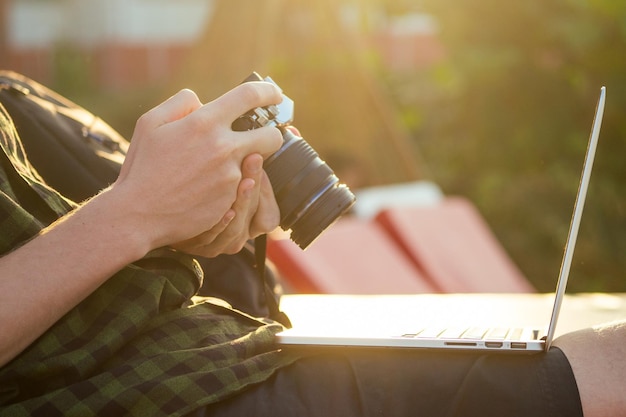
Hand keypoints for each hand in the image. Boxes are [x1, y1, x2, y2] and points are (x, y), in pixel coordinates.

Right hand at [112, 82, 282, 251]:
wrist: (139, 214)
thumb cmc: (143, 167)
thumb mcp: (150, 123)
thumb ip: (180, 103)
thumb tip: (203, 102)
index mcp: (204, 122)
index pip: (250, 96)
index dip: (269, 92)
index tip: (275, 95)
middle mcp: (223, 147)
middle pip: (272, 136)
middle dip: (270, 134)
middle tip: (259, 137)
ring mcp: (230, 176)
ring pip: (257, 165)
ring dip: (246, 163)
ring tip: (216, 169)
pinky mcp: (231, 200)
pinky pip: (242, 188)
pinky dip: (232, 185)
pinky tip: (208, 189)